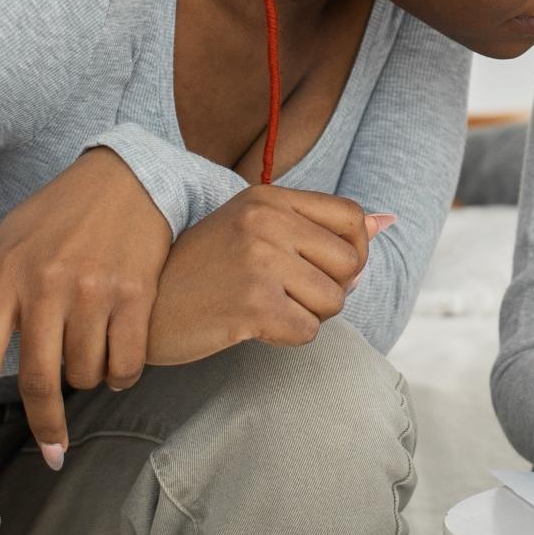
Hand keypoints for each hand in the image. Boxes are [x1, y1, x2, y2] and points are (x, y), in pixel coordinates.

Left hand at [0, 148, 169, 475]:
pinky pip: (126, 362)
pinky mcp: (137, 291)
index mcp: (6, 275)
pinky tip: (117, 360)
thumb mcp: (2, 249)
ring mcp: (94, 288)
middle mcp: (47, 283)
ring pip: (85, 372)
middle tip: (53, 452)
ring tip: (88, 354)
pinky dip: (121, 374)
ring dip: (87, 380)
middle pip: (39, 377)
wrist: (125, 177)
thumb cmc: (54, 218)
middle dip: (45, 425)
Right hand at [143, 187, 390, 366]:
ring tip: (267, 308)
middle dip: (332, 290)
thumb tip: (389, 221)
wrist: (144, 309)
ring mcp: (259, 261)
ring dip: (309, 316)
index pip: (352, 217)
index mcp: (268, 196)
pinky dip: (288, 338)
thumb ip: (318, 225)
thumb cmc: (202, 270)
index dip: (353, 251)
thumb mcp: (255, 229)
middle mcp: (266, 221)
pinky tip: (255, 327)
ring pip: (333, 302)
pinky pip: (307, 332)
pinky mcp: (252, 304)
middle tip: (290, 296)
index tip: (326, 270)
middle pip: (352, 264)